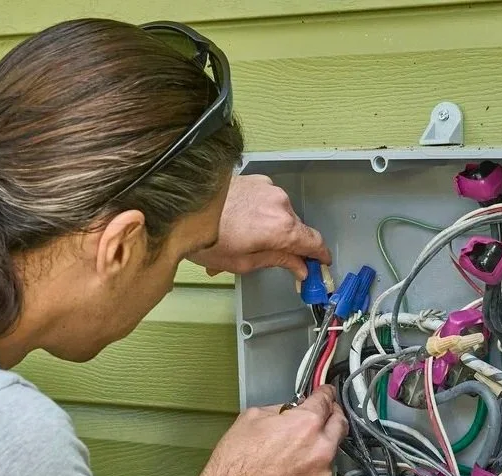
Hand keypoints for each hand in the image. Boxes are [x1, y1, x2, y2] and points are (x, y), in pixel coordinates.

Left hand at [187, 174, 331, 278]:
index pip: (314, 242)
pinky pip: (265, 203)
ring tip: (241, 246)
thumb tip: (299, 267)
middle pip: (295, 229)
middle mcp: (280, 203)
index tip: (320, 265)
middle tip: (268, 261)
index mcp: (281, 227)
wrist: (180, 208)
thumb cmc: (207, 238)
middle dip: (285, 246)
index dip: (320, 256)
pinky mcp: (255, 181)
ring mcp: (267, 189)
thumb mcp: (244, 262)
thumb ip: (278, 262)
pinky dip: (257, 216)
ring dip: (267, 231)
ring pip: (279, 215)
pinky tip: (236, 228)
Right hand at [191, 386, 347, 475]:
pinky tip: (291, 467)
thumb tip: (287, 412)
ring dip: (321, 443)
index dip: (325, 393)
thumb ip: (277, 410)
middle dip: (333, 414)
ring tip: (299, 445)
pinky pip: (319, 472)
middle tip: (324, 412)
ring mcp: (321, 473)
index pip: (325, 400)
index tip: (324, 392)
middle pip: (340, 424)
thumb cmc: (235, 465)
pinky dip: (311, 465)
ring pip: (330, 450)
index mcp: (305, 424)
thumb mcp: (250, 419)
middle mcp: (320, 448)